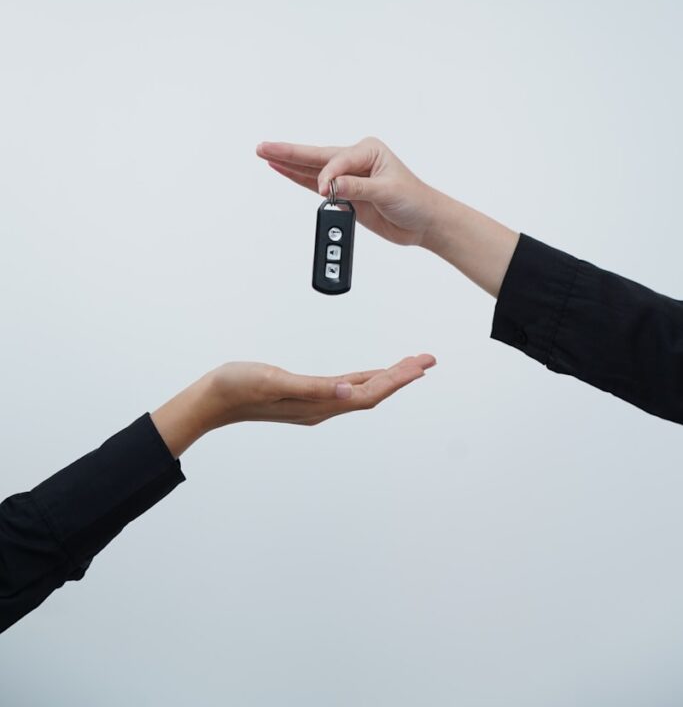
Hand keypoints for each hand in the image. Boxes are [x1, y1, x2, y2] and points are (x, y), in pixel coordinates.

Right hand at [152, 355, 435, 456]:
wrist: (210, 401)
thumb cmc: (237, 388)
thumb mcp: (276, 382)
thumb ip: (315, 388)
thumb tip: (352, 392)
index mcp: (318, 405)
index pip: (369, 392)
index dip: (398, 379)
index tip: (421, 365)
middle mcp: (321, 407)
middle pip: (372, 392)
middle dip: (402, 376)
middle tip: (428, 360)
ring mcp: (313, 404)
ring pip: (361, 391)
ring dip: (387, 378)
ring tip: (410, 366)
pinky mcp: (304, 397)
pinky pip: (345, 389)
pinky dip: (364, 379)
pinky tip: (368, 376)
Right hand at [256, 137, 439, 245]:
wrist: (424, 222)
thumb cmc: (415, 200)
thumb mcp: (388, 192)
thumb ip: (358, 188)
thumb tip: (332, 185)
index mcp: (368, 150)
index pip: (337, 160)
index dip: (328, 176)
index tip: (327, 192)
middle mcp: (355, 160)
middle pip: (316, 157)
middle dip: (289, 153)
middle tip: (263, 148)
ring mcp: (348, 177)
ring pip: (311, 169)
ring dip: (288, 163)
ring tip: (265, 155)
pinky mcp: (344, 194)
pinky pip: (314, 185)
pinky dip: (297, 178)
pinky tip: (281, 169)